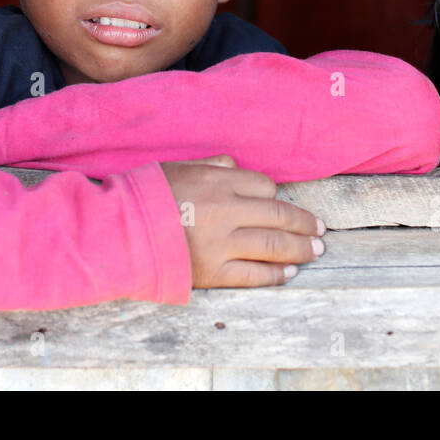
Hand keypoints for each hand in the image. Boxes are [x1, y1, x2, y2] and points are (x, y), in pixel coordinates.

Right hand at [160, 154, 325, 288]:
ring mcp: (223, 244)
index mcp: (218, 182)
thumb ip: (210, 166)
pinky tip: (290, 272)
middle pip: (278, 215)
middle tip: (321, 228)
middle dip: (304, 222)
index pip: (264, 186)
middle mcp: (227, 211)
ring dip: (300, 248)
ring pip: (274, 245)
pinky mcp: (214, 272)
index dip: (275, 196)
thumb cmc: (145, 196)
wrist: (119, 232)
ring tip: (316, 249)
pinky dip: (276, 274)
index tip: (280, 203)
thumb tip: (233, 165)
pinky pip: (254, 275)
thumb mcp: (177, 168)